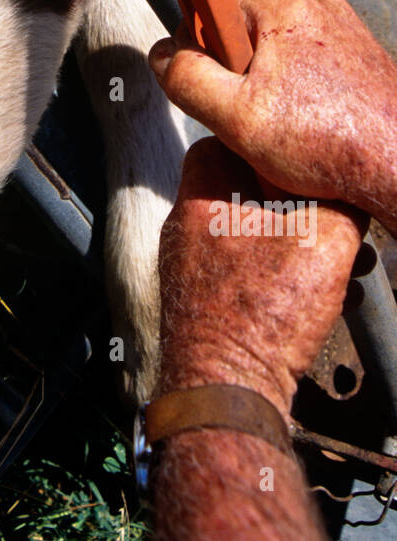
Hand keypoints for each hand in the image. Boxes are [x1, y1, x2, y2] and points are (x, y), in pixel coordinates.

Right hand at [148, 0, 396, 224]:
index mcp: (285, 6)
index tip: (205, 71)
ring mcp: (342, 30)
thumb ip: (188, 80)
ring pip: (276, 45)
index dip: (197, 31)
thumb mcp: (236, 118)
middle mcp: (317, 7)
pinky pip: (307, 62)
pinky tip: (304, 125)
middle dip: (232, 63)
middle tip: (241, 109)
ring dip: (265, 80)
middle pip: (245, 21)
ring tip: (279, 124)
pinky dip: (297, 90)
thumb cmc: (333, 143)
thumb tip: (162, 55)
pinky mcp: (358, 56)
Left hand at [156, 139, 366, 414]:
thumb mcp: (324, 244)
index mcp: (200, 201)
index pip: (224, 143)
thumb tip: (353, 190)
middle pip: (247, 195)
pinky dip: (290, 283)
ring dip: (303, 249)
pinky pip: (252, 281)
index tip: (304, 162)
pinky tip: (332, 301)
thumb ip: (342, 206)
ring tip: (348, 265)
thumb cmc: (263, 317)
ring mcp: (194, 274)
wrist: (228, 397)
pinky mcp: (208, 311)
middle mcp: (188, 233)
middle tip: (336, 217)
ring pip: (256, 242)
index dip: (269, 147)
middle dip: (299, 205)